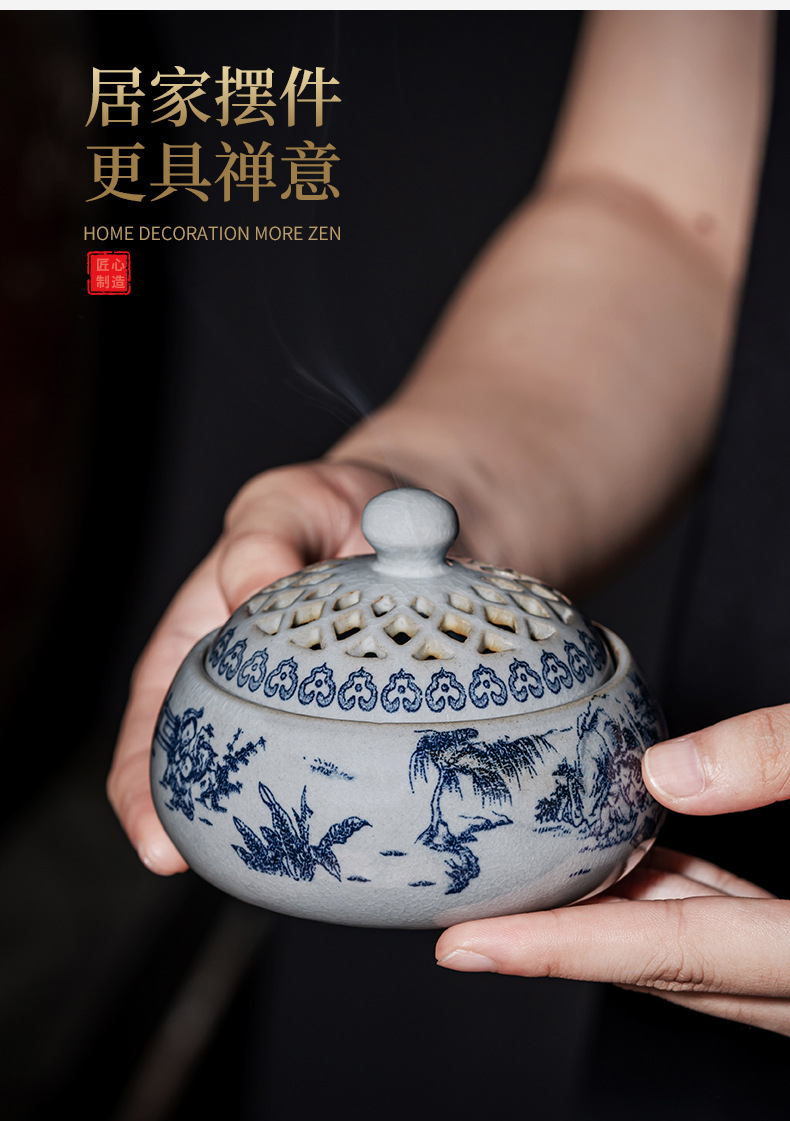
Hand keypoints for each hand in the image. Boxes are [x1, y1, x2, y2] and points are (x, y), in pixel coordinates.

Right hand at [107, 460, 393, 873]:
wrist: (426, 515)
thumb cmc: (337, 506)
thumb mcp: (288, 503)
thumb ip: (264, 537)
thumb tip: (250, 579)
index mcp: (204, 649)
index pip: (155, 730)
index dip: (144, 793)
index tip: (159, 844)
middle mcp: (257, 695)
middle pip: (221, 778)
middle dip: (220, 833)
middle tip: (240, 870)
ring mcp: (323, 717)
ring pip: (303, 787)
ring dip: (308, 823)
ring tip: (320, 865)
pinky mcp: (385, 723)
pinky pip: (380, 769)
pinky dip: (387, 795)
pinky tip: (404, 820)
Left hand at [436, 706, 789, 1035]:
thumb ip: (773, 760)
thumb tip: (662, 770)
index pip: (664, 951)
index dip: (556, 949)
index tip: (465, 944)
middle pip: (655, 962)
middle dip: (553, 936)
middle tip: (463, 914)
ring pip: (685, 948)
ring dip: (607, 912)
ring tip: (523, 882)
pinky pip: (720, 926)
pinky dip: (670, 894)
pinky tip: (630, 856)